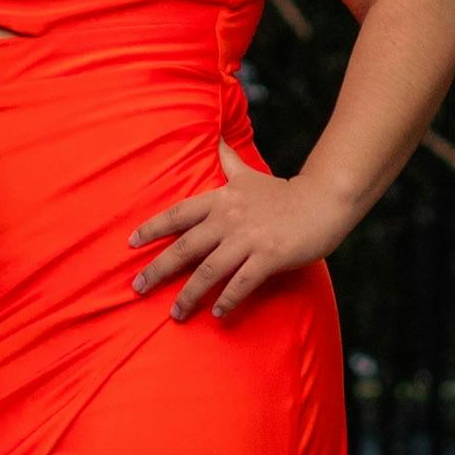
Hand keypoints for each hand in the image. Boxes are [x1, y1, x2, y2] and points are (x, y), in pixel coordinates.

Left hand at [128, 152, 350, 321]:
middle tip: (137, 287)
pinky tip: (217, 314)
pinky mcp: (269, 256)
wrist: (324, 201)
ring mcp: (249, 239)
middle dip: (158, 269)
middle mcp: (229, 219)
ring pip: (209, 271)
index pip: (178, 214)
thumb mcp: (250, 175)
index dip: (152, 229)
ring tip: (175, 313)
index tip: (130, 243)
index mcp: (221, 200)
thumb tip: (217, 140)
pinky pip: (242, 283)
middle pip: (185, 247)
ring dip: (189, 295)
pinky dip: (227, 300)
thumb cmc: (284, 193)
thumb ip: (229, 161)